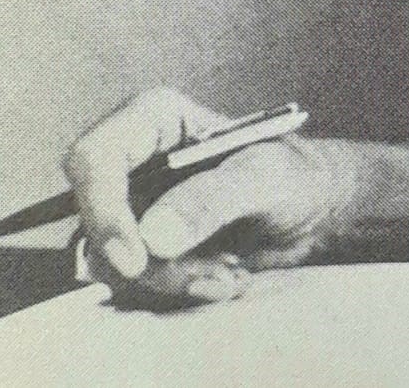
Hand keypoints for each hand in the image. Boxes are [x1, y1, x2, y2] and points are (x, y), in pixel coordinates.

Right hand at [63, 88, 353, 303]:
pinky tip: (224, 276)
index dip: (103, 211)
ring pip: (112, 261)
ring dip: (171, 279)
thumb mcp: (266, 176)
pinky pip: (136, 281)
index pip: (94, 159)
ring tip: (230, 271)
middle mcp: (134, 161)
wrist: (314, 210)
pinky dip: (179, 288)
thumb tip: (152, 236)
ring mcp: (135, 206)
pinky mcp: (145, 244)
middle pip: (96, 221)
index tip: (136, 260)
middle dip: (149, 261)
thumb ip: (213, 198)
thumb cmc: (296, 174)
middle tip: (210, 273)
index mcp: (155, 119)